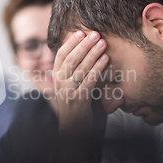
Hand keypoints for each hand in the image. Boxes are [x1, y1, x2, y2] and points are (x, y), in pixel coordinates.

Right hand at [53, 31, 108, 162]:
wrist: (72, 130)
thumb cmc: (75, 104)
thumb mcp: (70, 85)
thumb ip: (73, 70)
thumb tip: (84, 50)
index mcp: (56, 77)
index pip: (60, 55)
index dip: (70, 43)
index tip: (81, 32)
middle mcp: (59, 83)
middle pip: (70, 59)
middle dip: (84, 45)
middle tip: (95, 34)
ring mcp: (68, 92)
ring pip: (80, 69)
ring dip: (92, 54)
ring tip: (103, 43)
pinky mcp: (79, 100)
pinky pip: (89, 81)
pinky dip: (97, 68)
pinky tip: (106, 60)